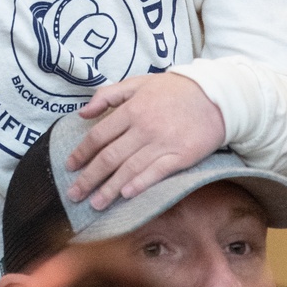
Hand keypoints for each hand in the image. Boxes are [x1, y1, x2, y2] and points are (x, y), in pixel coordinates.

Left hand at [64, 73, 225, 210]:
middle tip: (74, 194)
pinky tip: (125, 195)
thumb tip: (83, 112)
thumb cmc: (175, 90)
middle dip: (89, 178)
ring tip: (95, 204)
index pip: (99, 136)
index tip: (69, 167)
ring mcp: (163, 143)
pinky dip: (139, 184)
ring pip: (129, 169)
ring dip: (109, 189)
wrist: (216, 96)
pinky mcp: (181, 156)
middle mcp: (144, 127)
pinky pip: (156, 173)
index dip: (82, 153)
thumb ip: (109, 95)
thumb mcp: (139, 83)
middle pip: (110, 157)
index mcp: (131, 109)